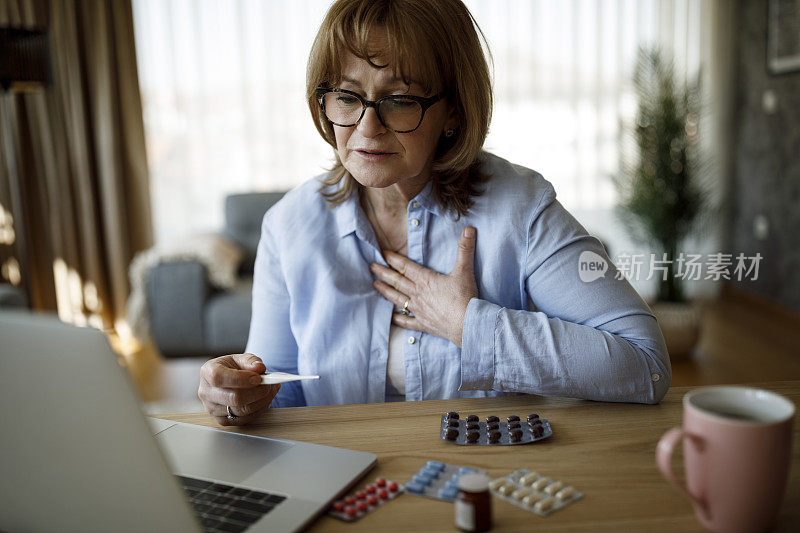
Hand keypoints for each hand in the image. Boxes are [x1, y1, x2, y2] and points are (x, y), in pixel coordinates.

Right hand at [198, 353, 279, 425]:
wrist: (229, 379)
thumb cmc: (233, 368)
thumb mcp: (241, 358)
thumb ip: (251, 361)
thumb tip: (259, 368)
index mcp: (208, 372)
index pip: (219, 377)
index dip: (240, 379)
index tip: (258, 378)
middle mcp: (206, 392)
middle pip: (233, 398)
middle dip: (257, 392)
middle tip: (270, 384)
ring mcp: (213, 409)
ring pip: (241, 411)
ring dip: (262, 400)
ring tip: (271, 389)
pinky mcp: (223, 420)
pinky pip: (245, 419)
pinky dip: (260, 409)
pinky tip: (265, 399)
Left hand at [370, 226, 477, 347]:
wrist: (467, 324)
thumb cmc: (465, 297)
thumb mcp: (465, 270)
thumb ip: (465, 249)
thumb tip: (469, 229)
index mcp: (426, 280)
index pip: (406, 267)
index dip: (393, 259)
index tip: (382, 253)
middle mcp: (418, 294)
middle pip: (397, 281)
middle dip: (383, 272)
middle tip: (371, 266)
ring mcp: (419, 310)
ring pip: (398, 299)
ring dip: (386, 291)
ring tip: (375, 285)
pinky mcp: (423, 324)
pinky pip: (407, 321)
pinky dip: (398, 319)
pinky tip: (391, 317)